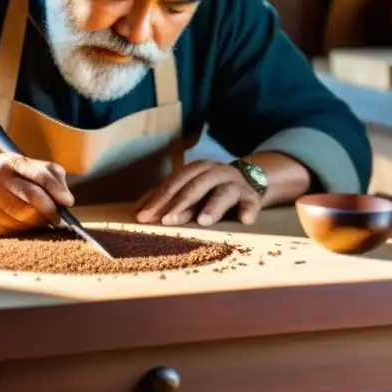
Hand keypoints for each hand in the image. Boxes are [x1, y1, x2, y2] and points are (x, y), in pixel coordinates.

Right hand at [0, 153, 73, 236]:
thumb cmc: (3, 176)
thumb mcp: (22, 165)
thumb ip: (48, 174)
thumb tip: (66, 198)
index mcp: (9, 162)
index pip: (39, 176)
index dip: (57, 190)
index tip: (68, 202)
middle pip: (33, 198)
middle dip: (51, 210)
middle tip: (58, 217)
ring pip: (24, 218)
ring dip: (39, 222)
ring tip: (41, 220)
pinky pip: (13, 230)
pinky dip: (24, 230)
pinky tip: (24, 224)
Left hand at [135, 160, 261, 226]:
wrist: (248, 183)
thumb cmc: (210, 192)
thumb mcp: (190, 192)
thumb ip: (169, 200)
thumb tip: (139, 215)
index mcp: (196, 169)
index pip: (174, 183)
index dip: (158, 200)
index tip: (144, 217)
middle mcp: (215, 172)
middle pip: (195, 186)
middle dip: (180, 204)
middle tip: (166, 220)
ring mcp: (235, 184)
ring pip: (223, 193)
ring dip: (213, 207)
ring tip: (203, 221)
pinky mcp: (252, 197)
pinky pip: (251, 203)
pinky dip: (248, 210)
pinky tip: (244, 220)